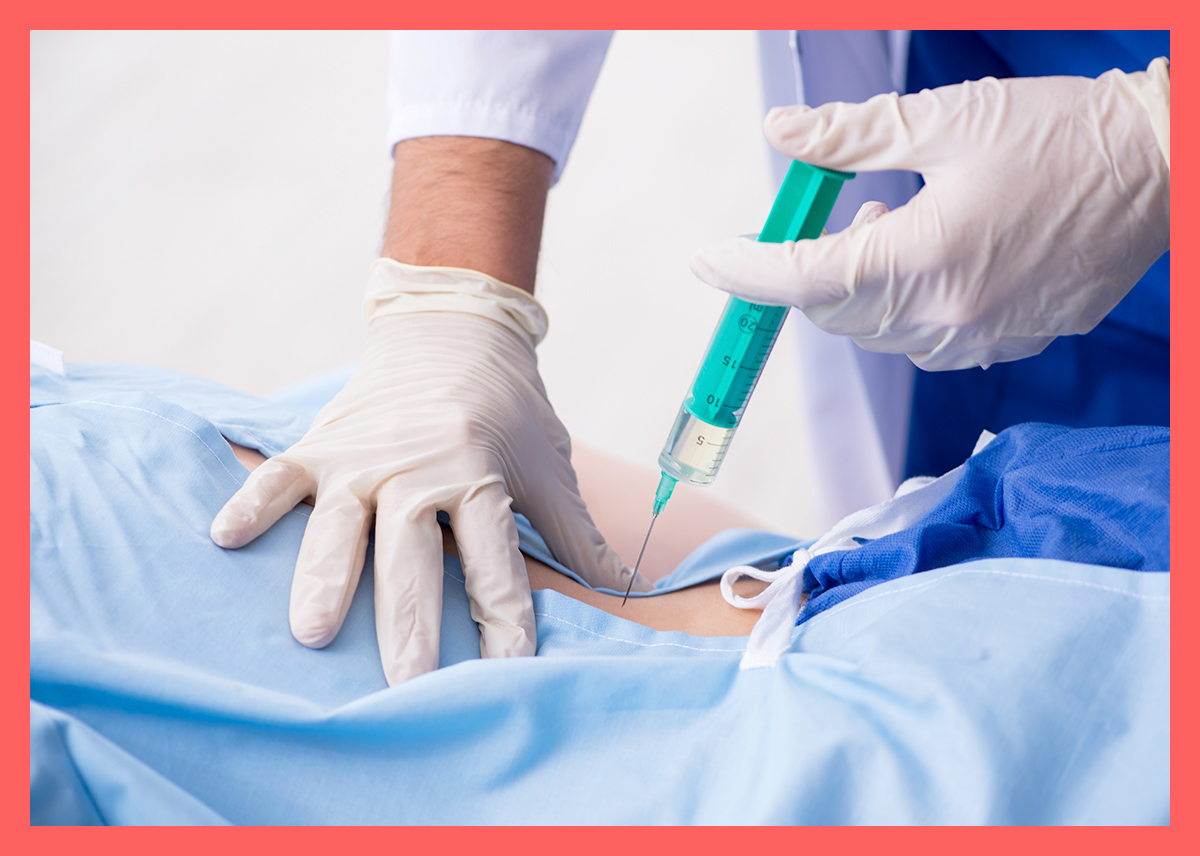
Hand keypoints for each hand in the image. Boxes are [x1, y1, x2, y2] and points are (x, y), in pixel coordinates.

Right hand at [211, 260, 643, 684]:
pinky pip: (281, 474)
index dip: (503, 619)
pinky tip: (226, 538)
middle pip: (413, 552)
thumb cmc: (509, 406)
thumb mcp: (548, 464)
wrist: (452, 326)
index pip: (494, 560)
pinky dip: (254, 502)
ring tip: (311, 634)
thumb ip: (575, 533)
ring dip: (325, 576)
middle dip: (410, 620)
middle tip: (405, 683)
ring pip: (340, 524)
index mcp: (481, 473)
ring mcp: (364, 455)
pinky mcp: (322, 442)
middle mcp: (419, 467)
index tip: (508, 673)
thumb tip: (626, 590)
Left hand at [691, 59, 1169, 370]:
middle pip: (837, 315)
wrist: (1162, 167)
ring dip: (864, 288)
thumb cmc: (1061, 133)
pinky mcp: (1013, 342)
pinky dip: (908, 308)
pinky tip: (938, 260)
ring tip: (902, 223)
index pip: (804, 282)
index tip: (707, 261)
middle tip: (850, 210)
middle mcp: (950, 315)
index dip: (746, 272)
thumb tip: (782, 133)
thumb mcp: (945, 120)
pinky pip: (929, 342)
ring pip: (880, 334)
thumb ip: (850, 136)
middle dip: (816, 270)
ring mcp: (984, 337)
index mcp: (925, 260)